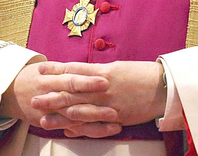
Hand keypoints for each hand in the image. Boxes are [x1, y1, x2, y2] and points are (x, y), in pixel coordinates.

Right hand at [0, 61, 121, 137]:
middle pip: (73, 98)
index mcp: (51, 76)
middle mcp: (49, 93)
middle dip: (94, 101)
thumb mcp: (48, 68)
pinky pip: (69, 127)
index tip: (105, 80)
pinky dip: (85, 130)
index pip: (71, 77)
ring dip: (95, 119)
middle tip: (113, 104)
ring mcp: (49, 110)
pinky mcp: (48, 121)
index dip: (87, 79)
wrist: (9, 91)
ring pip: (73, 116)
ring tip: (114, 120)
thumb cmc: (35, 75)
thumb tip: (96, 68)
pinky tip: (102, 130)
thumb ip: (69, 69)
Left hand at [32, 61, 166, 136]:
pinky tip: (67, 130)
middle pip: (72, 91)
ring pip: (80, 109)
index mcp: (103, 71)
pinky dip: (80, 127)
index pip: (74, 69)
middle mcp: (103, 86)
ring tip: (43, 117)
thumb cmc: (142, 74)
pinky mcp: (117, 116)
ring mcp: (109, 103)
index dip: (56, 70)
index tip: (40, 69)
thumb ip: (100, 72)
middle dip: (51, 95)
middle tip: (33, 98)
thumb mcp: (119, 67)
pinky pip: (95, 123)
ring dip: (60, 114)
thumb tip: (83, 72)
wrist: (164, 86)